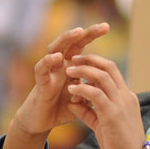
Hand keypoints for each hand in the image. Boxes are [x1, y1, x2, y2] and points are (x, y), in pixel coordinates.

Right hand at [0, 25, 110, 148]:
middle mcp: (59, 65)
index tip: (107, 26)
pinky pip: (41, 69)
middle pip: (70, 43)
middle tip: (101, 27)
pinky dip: (48, 62)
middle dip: (84, 33)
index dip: (92, 35)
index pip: (81, 46)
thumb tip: (109, 83)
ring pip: (54, 49)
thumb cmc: (61, 108)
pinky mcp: (40, 84)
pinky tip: (57, 57)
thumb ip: (93, 89)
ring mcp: (49, 72)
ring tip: (78, 32)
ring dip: (65, 39)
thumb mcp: (83, 98)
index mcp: (70, 66)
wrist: (41, 122)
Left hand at [63, 53, 143, 148]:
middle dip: (88, 60)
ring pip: (101, 76)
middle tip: (72, 59)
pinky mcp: (113, 115)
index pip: (112, 71)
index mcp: (126, 97)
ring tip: (68, 71)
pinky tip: (71, 90)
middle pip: (108, 67)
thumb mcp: (102, 125)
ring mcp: (121, 104)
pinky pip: (95, 94)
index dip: (95, 63)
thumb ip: (89, 112)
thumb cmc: (120, 146)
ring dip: (82, 71)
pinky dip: (81, 89)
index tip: (79, 62)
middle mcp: (125, 96)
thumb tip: (72, 103)